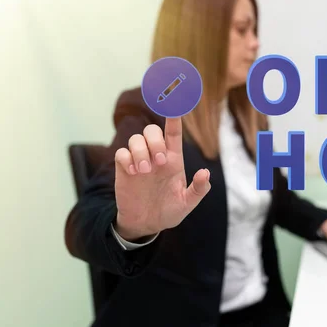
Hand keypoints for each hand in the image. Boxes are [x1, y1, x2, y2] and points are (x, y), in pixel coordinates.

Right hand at [113, 117, 210, 240]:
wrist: (146, 224)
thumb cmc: (169, 211)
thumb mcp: (186, 204)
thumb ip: (198, 190)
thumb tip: (205, 173)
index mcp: (173, 160)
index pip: (173, 133)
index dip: (174, 118)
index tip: (174, 102)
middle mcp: (155, 156)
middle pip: (152, 131)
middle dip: (155, 141)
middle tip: (160, 163)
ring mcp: (139, 161)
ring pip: (136, 139)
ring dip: (141, 152)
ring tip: (145, 171)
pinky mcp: (124, 169)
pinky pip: (121, 152)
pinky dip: (126, 158)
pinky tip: (133, 172)